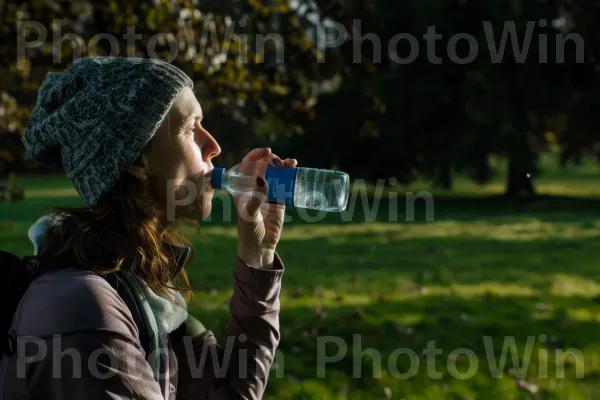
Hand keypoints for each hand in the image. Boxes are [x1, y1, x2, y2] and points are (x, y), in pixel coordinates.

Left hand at [234, 147, 296, 267]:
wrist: (260, 246)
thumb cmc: (249, 230)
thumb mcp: (249, 214)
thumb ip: (255, 198)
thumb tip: (261, 178)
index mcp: (242, 187)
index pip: (247, 164)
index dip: (256, 155)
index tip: (267, 152)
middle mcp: (255, 187)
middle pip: (263, 165)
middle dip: (272, 159)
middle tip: (279, 162)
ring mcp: (268, 192)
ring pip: (276, 173)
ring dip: (283, 165)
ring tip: (291, 163)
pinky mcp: (279, 200)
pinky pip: (286, 184)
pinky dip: (291, 176)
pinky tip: (295, 170)